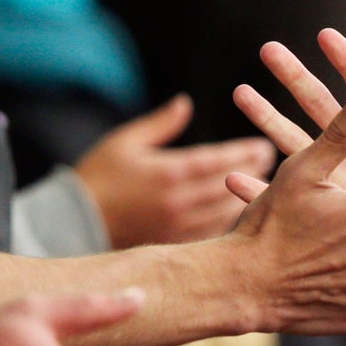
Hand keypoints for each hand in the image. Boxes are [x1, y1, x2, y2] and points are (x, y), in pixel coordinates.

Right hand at [73, 96, 276, 247]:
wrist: (73, 222)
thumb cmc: (99, 176)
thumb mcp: (124, 141)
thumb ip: (161, 123)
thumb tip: (186, 102)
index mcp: (168, 172)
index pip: (219, 160)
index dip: (245, 152)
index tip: (263, 145)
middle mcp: (179, 201)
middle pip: (230, 185)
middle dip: (254, 172)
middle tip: (272, 162)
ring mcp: (180, 226)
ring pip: (227, 211)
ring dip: (248, 196)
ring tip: (263, 183)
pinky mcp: (177, 243)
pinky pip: (214, 232)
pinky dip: (230, 220)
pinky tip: (243, 212)